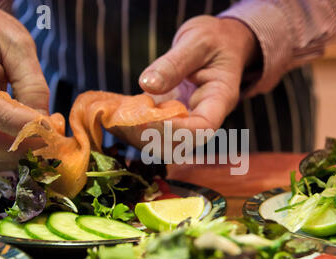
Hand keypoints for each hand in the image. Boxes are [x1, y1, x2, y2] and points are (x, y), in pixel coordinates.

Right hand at [0, 1, 48, 172]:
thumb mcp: (16, 45)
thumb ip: (32, 84)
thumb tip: (46, 124)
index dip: (17, 122)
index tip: (49, 126)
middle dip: (23, 144)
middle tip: (53, 136)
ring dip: (18, 154)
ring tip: (42, 135)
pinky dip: (10, 155)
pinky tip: (28, 138)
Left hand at [111, 15, 258, 149]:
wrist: (220, 43)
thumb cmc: (215, 39)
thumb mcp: (197, 41)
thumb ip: (174, 63)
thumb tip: (147, 84)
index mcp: (220, 98)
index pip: (204, 127)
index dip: (178, 131)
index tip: (148, 121)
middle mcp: (204, 115)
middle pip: (182, 142)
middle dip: (152, 136)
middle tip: (124, 121)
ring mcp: (186, 117)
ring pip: (166, 142)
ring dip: (139, 136)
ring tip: (115, 120)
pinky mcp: (169, 115)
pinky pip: (154, 130)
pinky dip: (134, 126)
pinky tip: (115, 115)